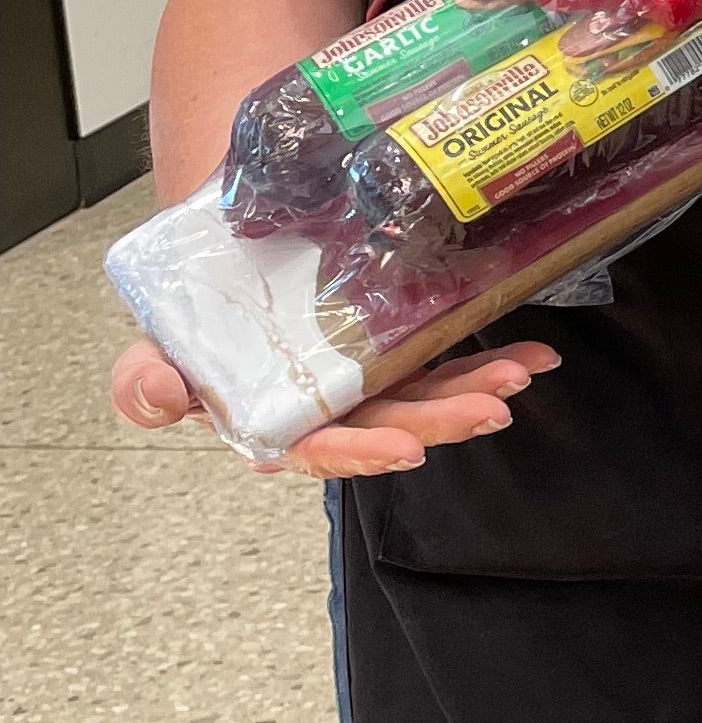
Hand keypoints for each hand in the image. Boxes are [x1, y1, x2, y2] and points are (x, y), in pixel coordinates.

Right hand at [110, 334, 561, 478]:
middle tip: (490, 408)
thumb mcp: (154, 353)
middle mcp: (331, 411)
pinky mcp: (398, 349)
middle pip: (391, 424)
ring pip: (429, 394)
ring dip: (477, 388)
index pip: (320, 450)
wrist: (220, 268)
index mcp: (275, 422)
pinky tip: (533, 355)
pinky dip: (490, 357)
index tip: (405, 448)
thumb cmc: (188, 329)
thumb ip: (147, 385)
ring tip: (520, 374)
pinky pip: (447, 359)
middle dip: (443, 419)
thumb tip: (162, 395)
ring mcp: (370, 382)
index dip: (362, 454)